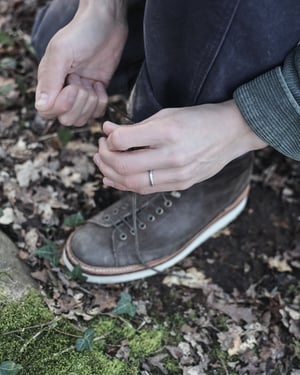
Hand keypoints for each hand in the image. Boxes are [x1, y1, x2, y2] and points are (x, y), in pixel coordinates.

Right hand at [35, 0, 127, 125]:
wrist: (106, 24)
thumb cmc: (81, 33)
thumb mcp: (61, 53)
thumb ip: (50, 80)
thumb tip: (42, 106)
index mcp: (48, 82)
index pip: (47, 111)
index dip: (61, 106)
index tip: (72, 85)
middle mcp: (62, 92)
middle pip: (67, 120)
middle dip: (79, 103)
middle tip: (82, 80)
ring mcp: (80, 95)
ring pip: (82, 119)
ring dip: (91, 102)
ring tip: (90, 81)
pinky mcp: (95, 95)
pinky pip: (97, 113)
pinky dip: (101, 101)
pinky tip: (99, 84)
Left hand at [94, 100, 266, 193]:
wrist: (232, 133)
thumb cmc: (199, 119)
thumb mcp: (167, 114)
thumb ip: (136, 126)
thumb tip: (108, 130)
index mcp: (168, 132)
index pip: (123, 141)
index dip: (109, 139)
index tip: (107, 134)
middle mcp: (172, 156)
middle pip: (123, 166)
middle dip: (104, 158)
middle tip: (100, 149)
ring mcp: (178, 175)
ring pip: (132, 183)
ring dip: (111, 174)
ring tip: (103, 163)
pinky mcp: (181, 185)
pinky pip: (146, 190)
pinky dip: (126, 185)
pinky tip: (115, 179)